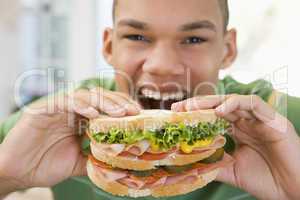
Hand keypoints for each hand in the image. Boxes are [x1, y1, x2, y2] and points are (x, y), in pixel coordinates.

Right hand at [0, 87, 140, 194]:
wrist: (18, 173)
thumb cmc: (46, 165)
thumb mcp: (79, 163)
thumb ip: (96, 158)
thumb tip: (120, 162)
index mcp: (80, 120)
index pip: (105, 108)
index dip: (122, 109)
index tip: (138, 116)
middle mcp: (71, 110)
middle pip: (99, 98)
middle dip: (118, 104)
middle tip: (134, 112)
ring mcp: (58, 108)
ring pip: (84, 96)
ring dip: (103, 103)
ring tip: (119, 113)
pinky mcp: (43, 109)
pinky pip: (64, 101)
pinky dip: (79, 105)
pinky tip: (93, 113)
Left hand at [172, 94, 299, 199]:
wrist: (293, 192)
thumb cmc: (266, 180)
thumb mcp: (233, 171)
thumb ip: (215, 164)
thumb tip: (192, 163)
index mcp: (239, 131)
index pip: (214, 116)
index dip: (196, 114)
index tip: (176, 115)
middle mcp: (247, 122)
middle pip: (220, 105)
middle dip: (199, 104)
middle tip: (179, 107)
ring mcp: (260, 120)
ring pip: (234, 101)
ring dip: (212, 102)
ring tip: (193, 107)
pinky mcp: (273, 120)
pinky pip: (253, 104)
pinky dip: (235, 104)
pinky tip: (219, 111)